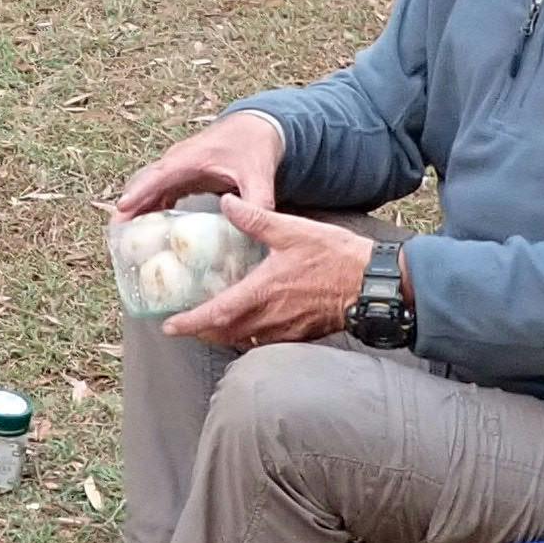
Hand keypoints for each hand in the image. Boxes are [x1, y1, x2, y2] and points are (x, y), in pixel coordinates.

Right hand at [113, 110, 285, 222]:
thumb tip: (256, 224)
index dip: (140, 192)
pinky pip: (158, 194)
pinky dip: (149, 210)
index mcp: (190, 159)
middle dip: (128, 206)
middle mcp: (177, 163)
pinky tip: (148, 233)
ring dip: (136, 210)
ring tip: (124, 240)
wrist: (255, 127)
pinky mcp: (180, 178)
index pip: (159, 176)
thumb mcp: (258, 173)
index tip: (122, 209)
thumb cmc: (253, 146)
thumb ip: (257, 198)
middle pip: (144, 183)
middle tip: (115, 234)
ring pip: (148, 189)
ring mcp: (176, 170)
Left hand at [165, 203, 372, 350]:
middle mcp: (270, 318)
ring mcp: (287, 330)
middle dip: (202, 332)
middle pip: (225, 334)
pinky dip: (250, 334)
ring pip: (245, 339)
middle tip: (185, 324)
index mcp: (263, 292)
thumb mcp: (292, 230)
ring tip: (212, 322)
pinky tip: (249, 321)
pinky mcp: (302, 334)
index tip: (169, 327)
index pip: (217, 315)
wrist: (374, 285)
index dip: (190, 323)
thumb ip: (255, 219)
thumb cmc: (336, 257)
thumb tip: (226, 201)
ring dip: (224, 334)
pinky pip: (266, 340)